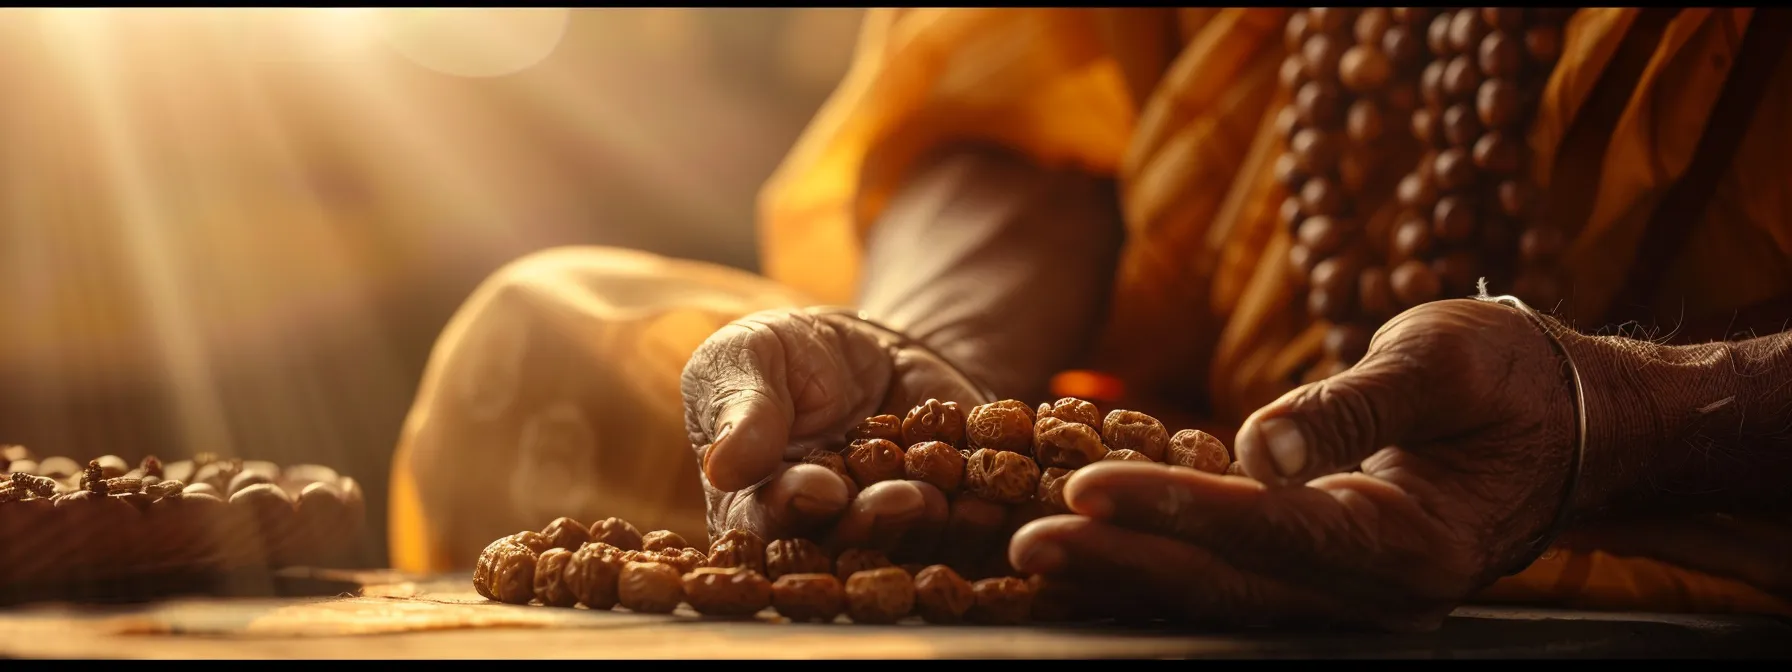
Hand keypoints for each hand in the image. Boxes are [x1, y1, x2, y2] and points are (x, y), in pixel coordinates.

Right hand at [681, 308, 1003, 557]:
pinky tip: (994, 497)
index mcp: (756, 507)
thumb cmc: (791, 355)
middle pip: (844, 546)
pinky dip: (981, 520)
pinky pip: (967, 535)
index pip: (768, 522)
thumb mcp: (752, 357)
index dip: (794, 509)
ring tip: (947, 494)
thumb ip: (741, 408)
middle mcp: (823, 539)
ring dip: (931, 525)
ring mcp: (891, 539)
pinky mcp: (949, 527)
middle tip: (900, 497)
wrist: (878, 350)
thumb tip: (723, 465)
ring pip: (910, 547)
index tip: (820, 487)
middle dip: (873, 523)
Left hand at [1009, 299, 1579, 629]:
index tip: (1086, 486)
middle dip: (1124, 561)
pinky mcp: (1321, 578)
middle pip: (1232, 584)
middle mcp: (1380, 591)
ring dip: (1126, 573)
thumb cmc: (1508, 377)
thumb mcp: (1442, 362)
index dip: (1178, 510)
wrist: (1565, 426)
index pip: (1277, 530)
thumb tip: (1260, 447)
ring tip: (1033, 555)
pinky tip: (1089, 553)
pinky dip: (1157, 566)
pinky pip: (1230, 580)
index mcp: (1415, 541)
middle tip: (1027, 542)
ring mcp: (1350, 596)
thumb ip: (1352, 408)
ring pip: (1221, 594)